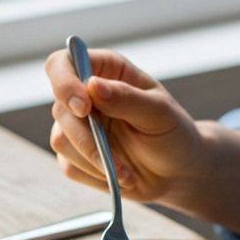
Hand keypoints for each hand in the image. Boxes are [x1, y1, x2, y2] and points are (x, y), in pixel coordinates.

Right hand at [46, 46, 203, 202]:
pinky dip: (96, 175)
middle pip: (60, 108)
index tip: (83, 107)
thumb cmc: (173, 133)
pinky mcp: (76, 155)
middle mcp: (86, 96)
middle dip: (86, 138)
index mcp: (105, 71)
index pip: (63, 64)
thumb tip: (92, 86)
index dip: (64, 83)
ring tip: (127, 171)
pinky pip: (69, 166)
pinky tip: (122, 176)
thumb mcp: (159, 113)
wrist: (178, 172)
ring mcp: (78, 126)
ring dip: (95, 161)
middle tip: (114, 157)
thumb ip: (127, 98)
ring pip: (61, 140)